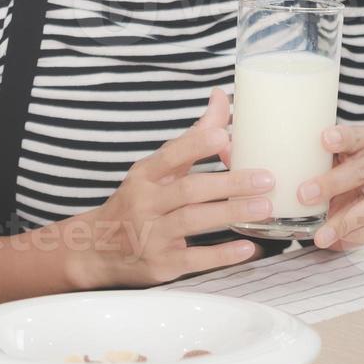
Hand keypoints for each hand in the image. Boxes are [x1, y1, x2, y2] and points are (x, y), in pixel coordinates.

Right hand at [69, 87, 275, 288]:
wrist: (97, 249)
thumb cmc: (137, 201)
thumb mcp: (156, 170)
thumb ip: (192, 138)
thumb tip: (220, 98)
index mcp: (144, 175)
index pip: (169, 156)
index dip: (196, 145)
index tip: (225, 136)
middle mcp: (144, 203)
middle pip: (188, 190)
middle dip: (229, 184)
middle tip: (266, 178)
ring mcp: (150, 235)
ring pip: (192, 221)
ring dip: (230, 213)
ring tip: (265, 207)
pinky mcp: (161, 264)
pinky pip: (194, 259)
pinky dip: (222, 254)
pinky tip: (248, 247)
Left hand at [296, 124, 363, 249]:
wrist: (362, 195)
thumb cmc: (335, 172)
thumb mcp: (323, 162)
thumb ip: (305, 161)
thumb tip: (261, 172)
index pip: (356, 135)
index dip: (342, 137)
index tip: (323, 139)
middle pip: (361, 170)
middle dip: (331, 183)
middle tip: (303, 195)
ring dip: (346, 220)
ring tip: (320, 236)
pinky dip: (361, 236)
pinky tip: (340, 241)